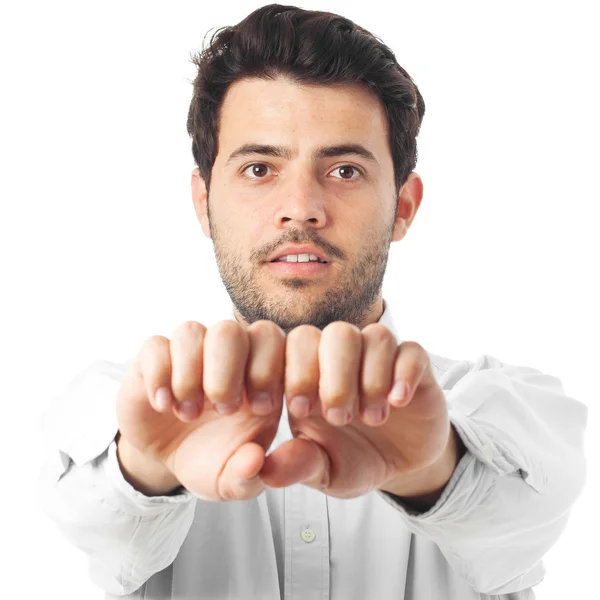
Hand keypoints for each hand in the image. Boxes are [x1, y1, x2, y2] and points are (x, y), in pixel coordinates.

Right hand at [116, 319, 286, 500]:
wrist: (166, 458)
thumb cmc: (211, 458)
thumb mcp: (232, 480)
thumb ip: (249, 477)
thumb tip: (254, 460)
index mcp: (257, 373)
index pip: (273, 340)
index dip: (270, 369)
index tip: (262, 409)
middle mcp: (224, 354)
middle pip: (230, 329)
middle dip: (226, 373)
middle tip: (224, 410)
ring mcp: (188, 353)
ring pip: (191, 331)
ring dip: (189, 375)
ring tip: (188, 413)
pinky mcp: (154, 359)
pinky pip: (155, 345)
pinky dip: (158, 375)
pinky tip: (163, 405)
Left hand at [257, 322, 455, 500]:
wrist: (402, 466)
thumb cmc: (353, 460)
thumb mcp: (324, 470)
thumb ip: (298, 465)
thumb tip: (268, 474)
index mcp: (311, 373)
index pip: (294, 343)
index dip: (295, 371)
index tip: (299, 411)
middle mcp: (345, 358)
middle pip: (336, 333)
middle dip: (335, 376)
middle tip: (338, 418)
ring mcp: (381, 358)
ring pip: (374, 337)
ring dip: (371, 378)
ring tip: (371, 418)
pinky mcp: (415, 367)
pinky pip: (412, 351)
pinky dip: (404, 373)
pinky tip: (398, 401)